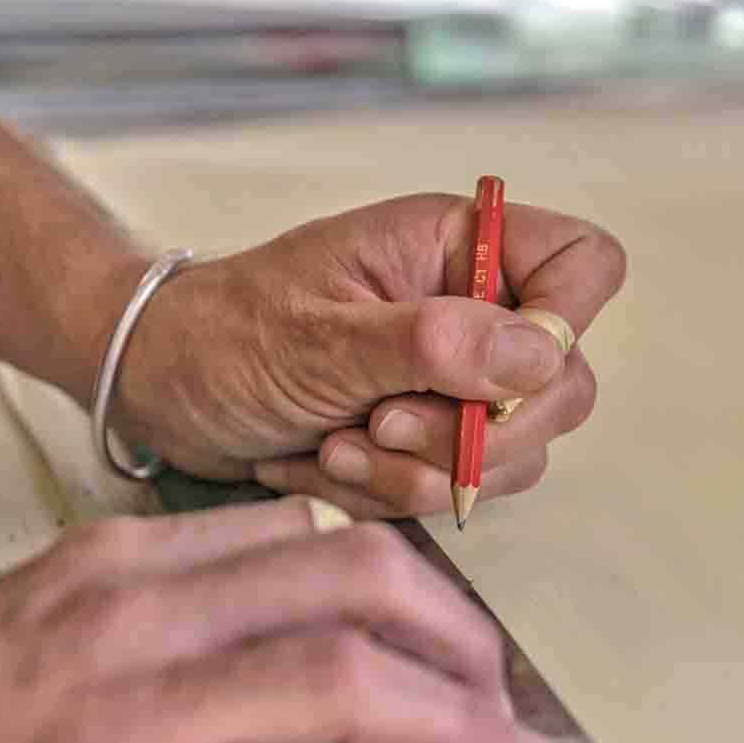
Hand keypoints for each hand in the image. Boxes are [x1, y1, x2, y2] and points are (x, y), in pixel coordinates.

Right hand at [0, 499, 550, 742]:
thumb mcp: (13, 623)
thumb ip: (127, 614)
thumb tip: (243, 637)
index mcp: (109, 564)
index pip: (300, 534)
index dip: (404, 582)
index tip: (444, 633)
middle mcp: (136, 617)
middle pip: (356, 578)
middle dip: (460, 638)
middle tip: (499, 699)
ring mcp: (136, 717)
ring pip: (354, 678)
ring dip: (468, 724)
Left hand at [113, 194, 625, 517]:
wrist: (159, 390)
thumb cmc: (220, 336)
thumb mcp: (316, 335)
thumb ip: (432, 341)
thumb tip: (541, 353)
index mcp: (455, 247)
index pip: (585, 266)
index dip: (564, 325)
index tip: (488, 371)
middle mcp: (471, 309)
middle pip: (563, 386)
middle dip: (471, 435)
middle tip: (379, 424)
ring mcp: (455, 380)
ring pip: (509, 456)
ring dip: (415, 474)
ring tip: (330, 446)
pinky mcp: (428, 439)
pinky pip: (453, 492)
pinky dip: (384, 495)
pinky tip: (320, 464)